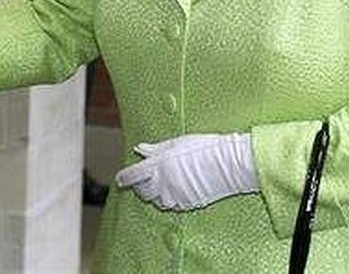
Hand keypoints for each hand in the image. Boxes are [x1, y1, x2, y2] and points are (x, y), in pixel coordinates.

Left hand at [115, 133, 258, 210]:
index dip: (124, 178)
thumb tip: (140, 149)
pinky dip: (167, 199)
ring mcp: (175, 196)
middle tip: (141, 179)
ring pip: (155, 200)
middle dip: (138, 185)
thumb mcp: (177, 143)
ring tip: (158, 184)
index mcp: (159, 165)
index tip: (120, 179)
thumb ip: (155, 149)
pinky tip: (173, 190)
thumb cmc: (204, 148)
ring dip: (152, 193)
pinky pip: (170, 205)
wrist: (228, 164)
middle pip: (142, 190)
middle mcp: (164, 183)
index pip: (133, 175)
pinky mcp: (186, 204)